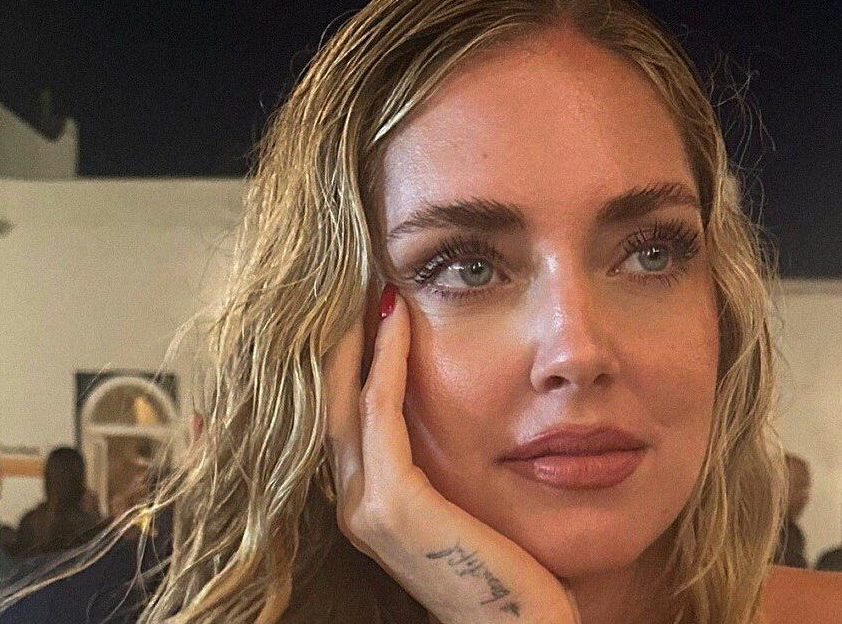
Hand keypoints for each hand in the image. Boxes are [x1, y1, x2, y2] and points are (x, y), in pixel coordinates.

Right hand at [326, 285, 579, 623]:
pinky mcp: (395, 507)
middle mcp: (354, 506)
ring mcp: (367, 509)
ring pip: (345, 399)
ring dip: (356, 336)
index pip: (344, 411)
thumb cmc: (510, 568)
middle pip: (330, 398)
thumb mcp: (470, 502)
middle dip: (339, 335)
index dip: (347, 353)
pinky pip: (380, 414)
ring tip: (368, 280)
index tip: (363, 296)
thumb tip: (462, 411)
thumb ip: (449, 457)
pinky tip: (400, 317)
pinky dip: (386, 361)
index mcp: (369, 503)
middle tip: (353, 274)